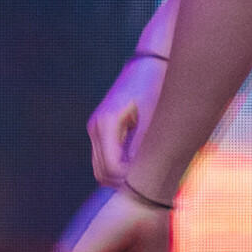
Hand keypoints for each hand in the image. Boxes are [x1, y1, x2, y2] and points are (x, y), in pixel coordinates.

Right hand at [88, 55, 165, 183]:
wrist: (150, 63)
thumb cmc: (156, 87)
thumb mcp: (154, 118)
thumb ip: (145, 148)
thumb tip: (144, 178)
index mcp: (106, 123)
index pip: (112, 168)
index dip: (130, 183)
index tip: (152, 186)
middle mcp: (96, 127)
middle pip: (102, 173)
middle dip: (123, 184)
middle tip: (151, 188)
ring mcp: (96, 128)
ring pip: (101, 169)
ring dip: (120, 178)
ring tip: (147, 179)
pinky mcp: (102, 128)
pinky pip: (106, 158)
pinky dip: (119, 167)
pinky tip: (141, 166)